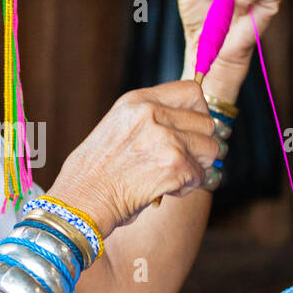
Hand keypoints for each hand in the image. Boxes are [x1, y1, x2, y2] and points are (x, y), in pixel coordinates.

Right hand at [49, 81, 219, 237]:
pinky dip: (187, 187)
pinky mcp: (174, 165)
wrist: (81, 200)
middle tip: (179, 161)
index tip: (190, 130)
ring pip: (210, 149)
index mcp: (137, 101)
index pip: (191, 91)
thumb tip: (186, 125)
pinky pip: (201, 175)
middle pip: (206, 122)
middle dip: (199, 144)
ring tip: (171, 177)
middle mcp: (152, 113)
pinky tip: (165, 191)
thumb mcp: (118, 128)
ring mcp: (165, 138)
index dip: (198, 113)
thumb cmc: (95, 173)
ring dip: (196, 166)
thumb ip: (150, 119)